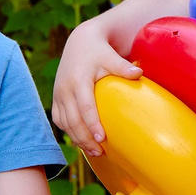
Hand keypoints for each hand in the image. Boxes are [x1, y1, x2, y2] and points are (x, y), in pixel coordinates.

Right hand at [51, 19, 137, 158]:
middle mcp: (65, 89)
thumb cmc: (99, 51)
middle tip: (99, 152)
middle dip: (84, 139)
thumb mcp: (110, 56)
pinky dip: (68, 131)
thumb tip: (139, 74)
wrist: (79, 42)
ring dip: (77, 139)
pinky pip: (59, 119)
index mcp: (78, 81)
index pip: (84, 107)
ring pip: (64, 123)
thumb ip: (122, 67)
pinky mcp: (56, 97)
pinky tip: (81, 141)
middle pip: (73, 120)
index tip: (102, 139)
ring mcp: (58, 94)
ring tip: (92, 151)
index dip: (92, 124)